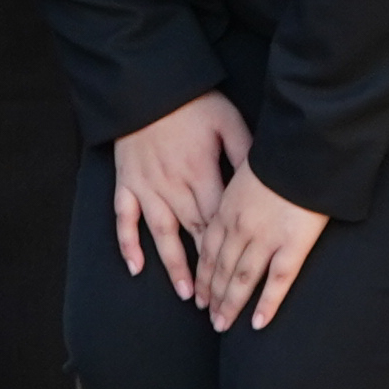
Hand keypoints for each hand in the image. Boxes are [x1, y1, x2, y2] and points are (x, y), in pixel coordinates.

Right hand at [109, 94, 249, 283]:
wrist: (146, 86)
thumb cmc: (191, 102)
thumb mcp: (227, 121)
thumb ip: (245, 152)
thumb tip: (265, 178)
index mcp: (200, 174)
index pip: (219, 222)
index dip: (230, 251)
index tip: (243, 277)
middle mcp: (173, 187)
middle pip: (194, 235)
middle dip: (207, 269)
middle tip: (219, 301)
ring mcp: (147, 188)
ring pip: (162, 234)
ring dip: (174, 266)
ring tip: (186, 294)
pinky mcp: (126, 183)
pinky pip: (124, 219)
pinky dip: (128, 244)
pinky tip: (135, 268)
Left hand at [192, 168, 328, 328]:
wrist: (304, 148)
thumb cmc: (280, 154)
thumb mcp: (246, 168)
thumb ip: (239, 191)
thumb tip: (237, 203)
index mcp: (228, 207)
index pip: (209, 248)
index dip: (203, 273)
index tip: (199, 292)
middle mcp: (241, 226)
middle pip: (222, 267)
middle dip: (213, 294)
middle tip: (209, 316)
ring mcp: (265, 238)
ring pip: (242, 278)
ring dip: (230, 304)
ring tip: (223, 325)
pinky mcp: (292, 244)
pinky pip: (277, 280)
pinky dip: (266, 304)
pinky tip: (257, 323)